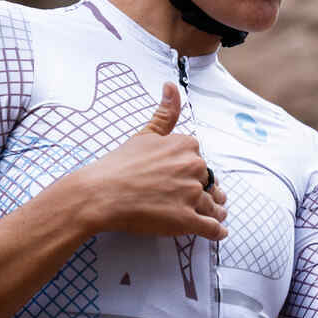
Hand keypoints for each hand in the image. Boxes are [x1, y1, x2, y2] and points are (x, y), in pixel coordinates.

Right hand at [80, 82, 227, 241]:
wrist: (100, 194)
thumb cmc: (119, 165)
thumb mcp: (144, 134)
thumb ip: (165, 112)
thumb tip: (171, 85)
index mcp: (186, 146)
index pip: (199, 159)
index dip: (193, 169)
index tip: (187, 176)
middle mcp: (193, 168)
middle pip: (209, 181)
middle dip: (205, 189)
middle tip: (198, 198)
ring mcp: (191, 195)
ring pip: (214, 205)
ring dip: (216, 210)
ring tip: (215, 214)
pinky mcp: (187, 221)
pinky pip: (212, 228)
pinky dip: (216, 231)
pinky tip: (217, 232)